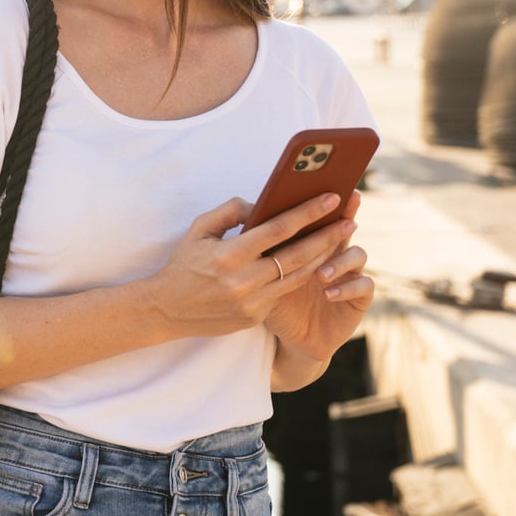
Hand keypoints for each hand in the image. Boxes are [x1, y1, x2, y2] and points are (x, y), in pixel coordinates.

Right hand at [146, 192, 357, 339]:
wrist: (166, 310)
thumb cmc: (183, 264)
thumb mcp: (199, 230)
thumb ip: (231, 211)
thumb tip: (262, 204)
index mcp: (229, 254)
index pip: (278, 229)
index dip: (308, 213)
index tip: (330, 198)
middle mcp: (243, 280)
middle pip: (298, 255)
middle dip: (327, 236)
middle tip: (349, 220)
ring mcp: (251, 302)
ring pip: (298, 276)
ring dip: (323, 257)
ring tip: (340, 239)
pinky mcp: (255, 317)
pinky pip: (283, 293)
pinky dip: (301, 276)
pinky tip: (316, 262)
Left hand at [265, 190, 371, 365]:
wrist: (289, 338)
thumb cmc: (267, 301)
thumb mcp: (258, 272)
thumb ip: (258, 246)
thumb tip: (252, 215)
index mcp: (309, 243)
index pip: (319, 217)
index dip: (324, 203)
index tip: (328, 189)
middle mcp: (333, 254)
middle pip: (345, 228)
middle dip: (345, 218)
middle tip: (343, 214)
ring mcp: (348, 274)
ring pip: (358, 255)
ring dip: (340, 260)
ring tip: (321, 273)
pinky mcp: (357, 299)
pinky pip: (364, 286)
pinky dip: (348, 287)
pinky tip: (329, 293)